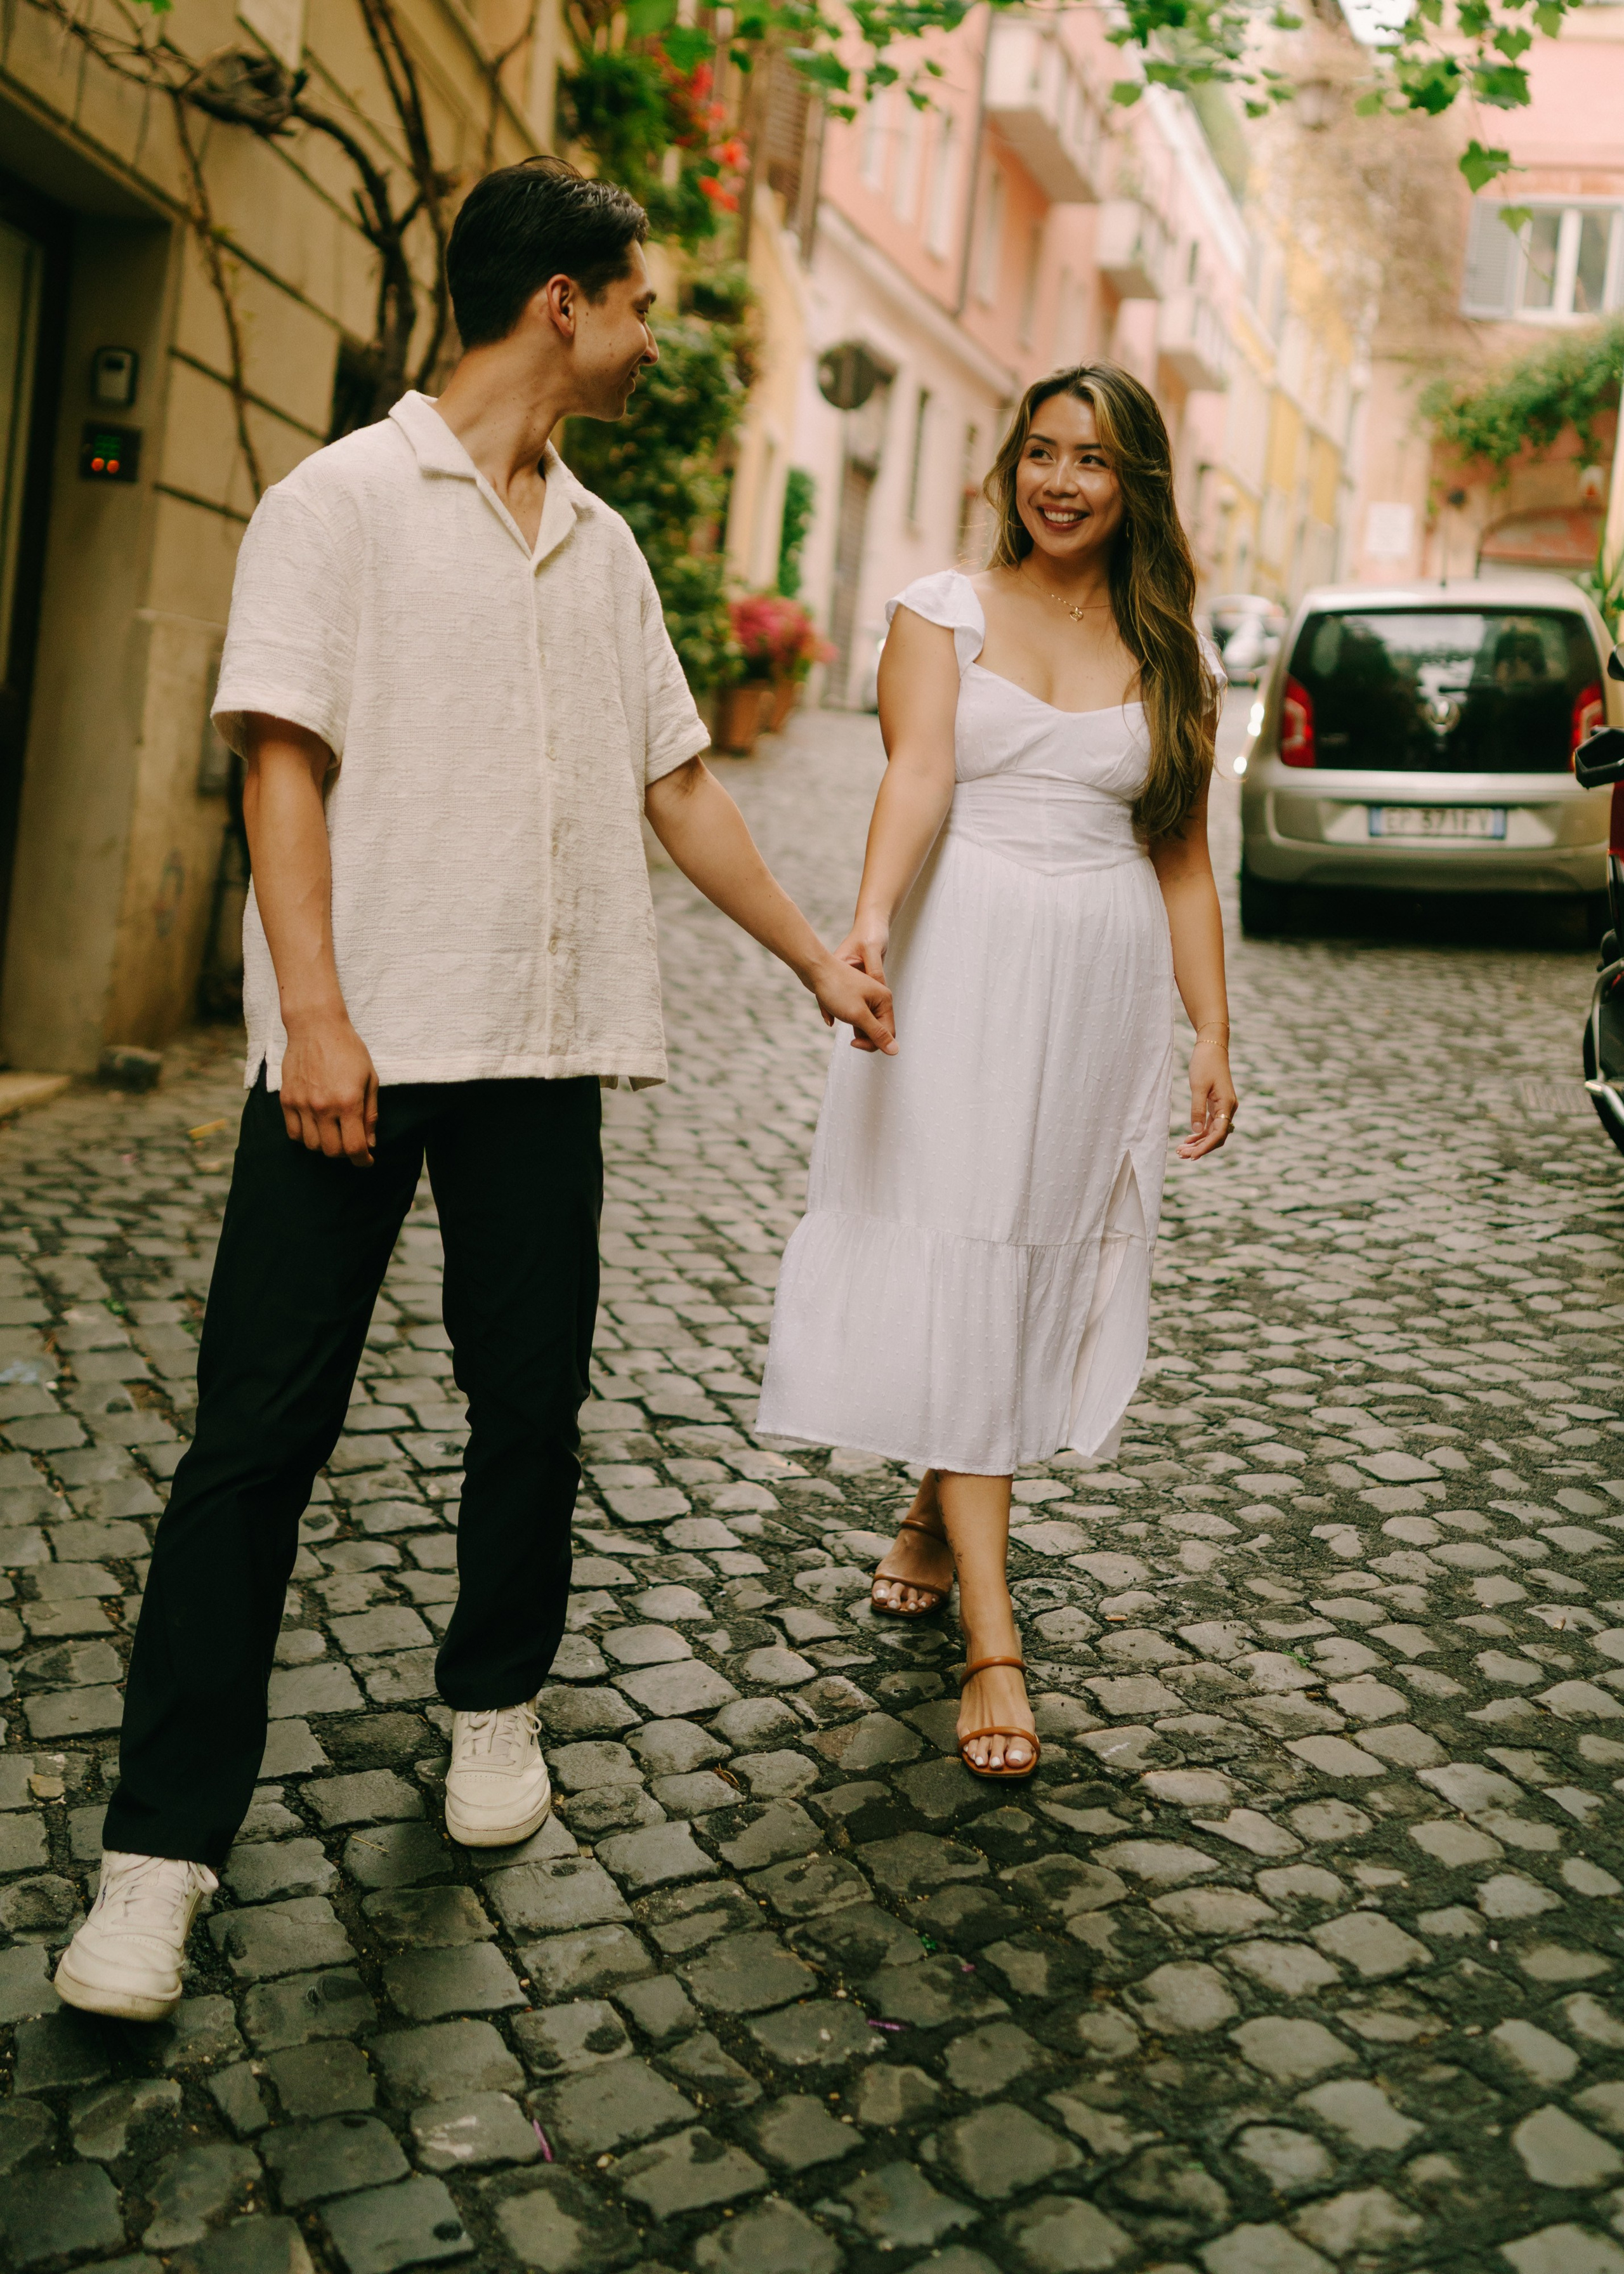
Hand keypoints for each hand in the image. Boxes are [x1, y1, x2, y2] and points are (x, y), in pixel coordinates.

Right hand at [279, 1013, 378, 1165]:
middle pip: (332, 1150)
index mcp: (349, 1102)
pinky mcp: (287, 1099)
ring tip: (334, 1135)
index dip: (362, 1160)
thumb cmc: (348, 1050)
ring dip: (325, 1146)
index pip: (354, 1147)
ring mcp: (302, 1104)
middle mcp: (324, 1107)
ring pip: (312, 1145)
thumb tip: (370, 1142)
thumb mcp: (370, 1079)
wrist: (316, 1027)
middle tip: (351, 1144)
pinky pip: (293, 1133)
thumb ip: (370, 1113)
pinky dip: (305, 1137)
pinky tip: (315, 1129)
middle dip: (345, 1153)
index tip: (366, 1161)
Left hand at [808, 950, 896, 1054]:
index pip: (888, 1033)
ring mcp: (867, 998)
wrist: (816, 968)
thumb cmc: (836, 987)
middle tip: (846, 1030)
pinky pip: (856, 1017)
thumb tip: (895, 1050)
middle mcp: (879, 998)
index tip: (854, 1043)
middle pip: (878, 1030)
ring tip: (840, 1015)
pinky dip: (846, 1019)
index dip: (873, 1043)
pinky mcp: (855, 999)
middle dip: (863, 1036)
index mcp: (884, 1000)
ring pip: (866, 1024)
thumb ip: (877, 1033)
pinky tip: (834, 1013)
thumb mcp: (858, 1015)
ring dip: (853, 1027)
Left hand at [1178, 1038, 1236, 1159]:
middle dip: (1200, 1147)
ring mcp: (1223, 1107)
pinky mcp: (1217, 1104)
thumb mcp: (1198, 1086)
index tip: (1193, 1155)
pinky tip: (1189, 1139)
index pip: (1219, 1133)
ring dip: (1199, 1142)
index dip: (1206, 1146)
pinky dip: (1201, 1132)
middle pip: (1217, 1136)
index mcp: (1227, 1104)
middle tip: (1181, 1155)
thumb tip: (1197, 1131)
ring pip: (1213, 1131)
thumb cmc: (1204, 1063)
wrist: (1211, 1047)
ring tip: (1181, 1150)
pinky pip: (1211, 1124)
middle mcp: (1228, 1108)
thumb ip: (1197, 1109)